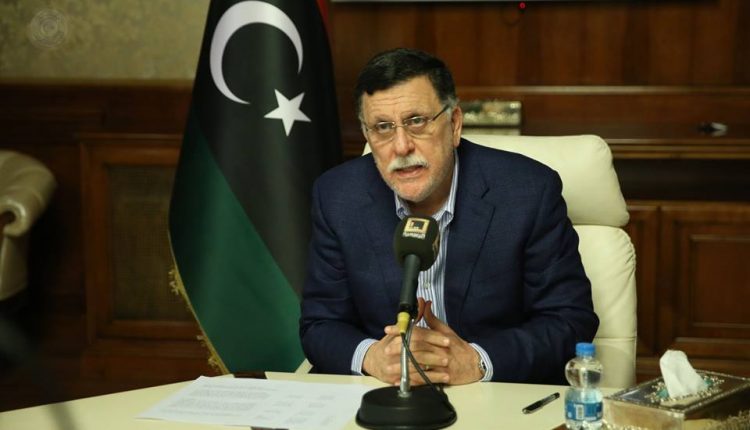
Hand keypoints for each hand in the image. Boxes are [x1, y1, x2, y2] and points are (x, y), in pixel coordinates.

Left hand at [368, 299, 483, 385]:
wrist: (474, 364)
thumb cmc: (458, 347)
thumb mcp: (446, 330)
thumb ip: (432, 318)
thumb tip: (423, 303)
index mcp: (438, 336)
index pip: (417, 331)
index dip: (402, 329)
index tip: (388, 330)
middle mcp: (439, 349)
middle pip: (417, 347)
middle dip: (400, 348)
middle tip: (386, 350)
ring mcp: (440, 364)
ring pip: (419, 364)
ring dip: (402, 366)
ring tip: (389, 368)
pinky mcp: (441, 377)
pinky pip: (424, 380)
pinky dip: (411, 381)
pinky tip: (400, 381)